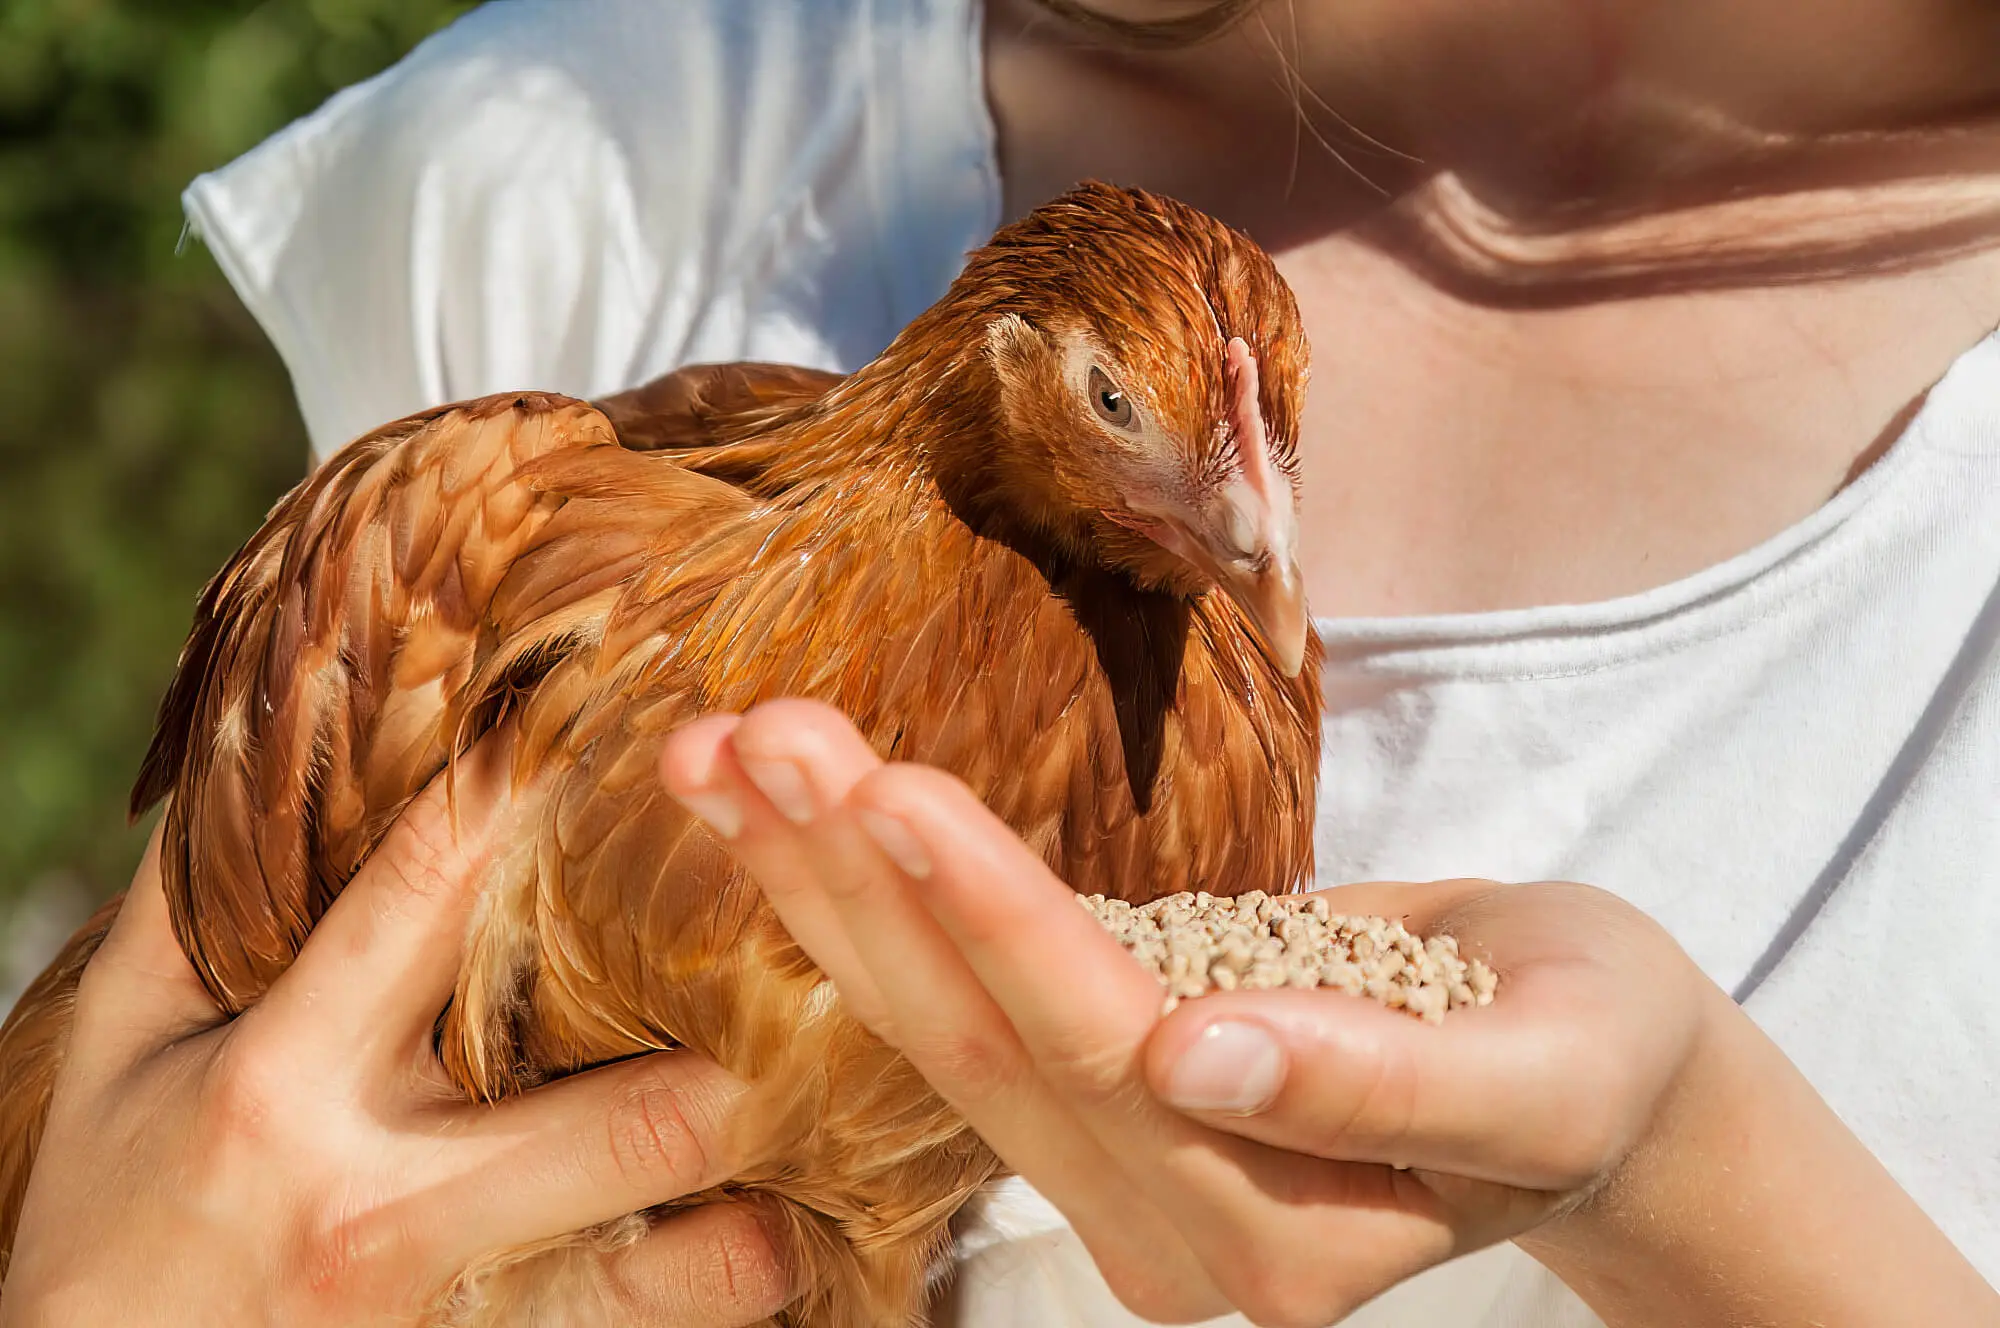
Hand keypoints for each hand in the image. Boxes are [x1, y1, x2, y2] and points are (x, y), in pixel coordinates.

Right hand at [0, 738, 792, 1327]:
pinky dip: (733, 1269)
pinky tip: (780, 1210)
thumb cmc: (108, 1218)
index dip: (537, 791)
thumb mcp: (119, 1049)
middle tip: (818, 932)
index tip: (625, 709)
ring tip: (837, 1090)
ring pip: (685, 1267)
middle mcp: (395, 1203)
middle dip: (752, 1033)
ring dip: (775, 1185)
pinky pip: (655, 1327)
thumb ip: (195, 909)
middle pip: (637, 1115)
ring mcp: (466, 1309)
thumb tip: (275, 750)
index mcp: (287, 1083)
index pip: (435, 899)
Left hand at [659, 699, 1997, 1327]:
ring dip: (825, 883)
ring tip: (726, 753)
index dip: (992, 921)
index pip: (1099, 1054)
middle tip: (754, 738)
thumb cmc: (1593, 1048)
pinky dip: (869, 899)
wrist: (1590, 1069)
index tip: (889, 788)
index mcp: (1271, 1239)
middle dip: (859, 884)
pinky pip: (959, 1000)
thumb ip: (1382, 1081)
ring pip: (937, 1024)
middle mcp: (1164, 1233)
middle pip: (978, 1042)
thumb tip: (1201, 1060)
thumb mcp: (1542, 1062)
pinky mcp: (1093, 1105)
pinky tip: (789, 811)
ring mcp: (1116, 1179)